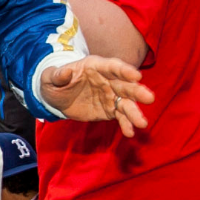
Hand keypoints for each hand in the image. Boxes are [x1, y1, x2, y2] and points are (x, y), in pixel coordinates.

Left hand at [39, 56, 155, 137]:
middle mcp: (107, 80)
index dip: (125, 70)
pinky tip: (130, 132)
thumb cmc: (53, 81)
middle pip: (125, 85)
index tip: (137, 76)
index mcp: (95, 66)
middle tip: (150, 98)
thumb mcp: (49, 77)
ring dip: (134, 112)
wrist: (55, 97)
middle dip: (137, 91)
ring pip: (126, 103)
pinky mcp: (109, 110)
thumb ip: (57, 75)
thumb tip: (65, 72)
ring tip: (142, 123)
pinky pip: (120, 117)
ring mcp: (110, 95)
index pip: (113, 66)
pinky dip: (126, 124)